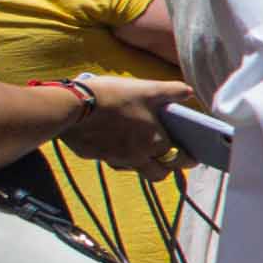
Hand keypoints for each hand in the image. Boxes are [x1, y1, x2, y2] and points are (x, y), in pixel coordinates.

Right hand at [49, 75, 190, 172]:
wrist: (70, 105)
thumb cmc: (114, 97)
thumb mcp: (147, 89)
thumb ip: (171, 91)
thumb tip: (189, 92)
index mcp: (155, 143)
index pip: (179, 160)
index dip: (187, 158)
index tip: (192, 156)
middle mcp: (137, 157)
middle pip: (158, 173)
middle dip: (166, 167)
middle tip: (170, 156)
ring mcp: (114, 159)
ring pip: (135, 168)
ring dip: (142, 162)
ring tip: (143, 146)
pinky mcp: (94, 156)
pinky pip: (112, 160)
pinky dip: (119, 154)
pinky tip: (117, 140)